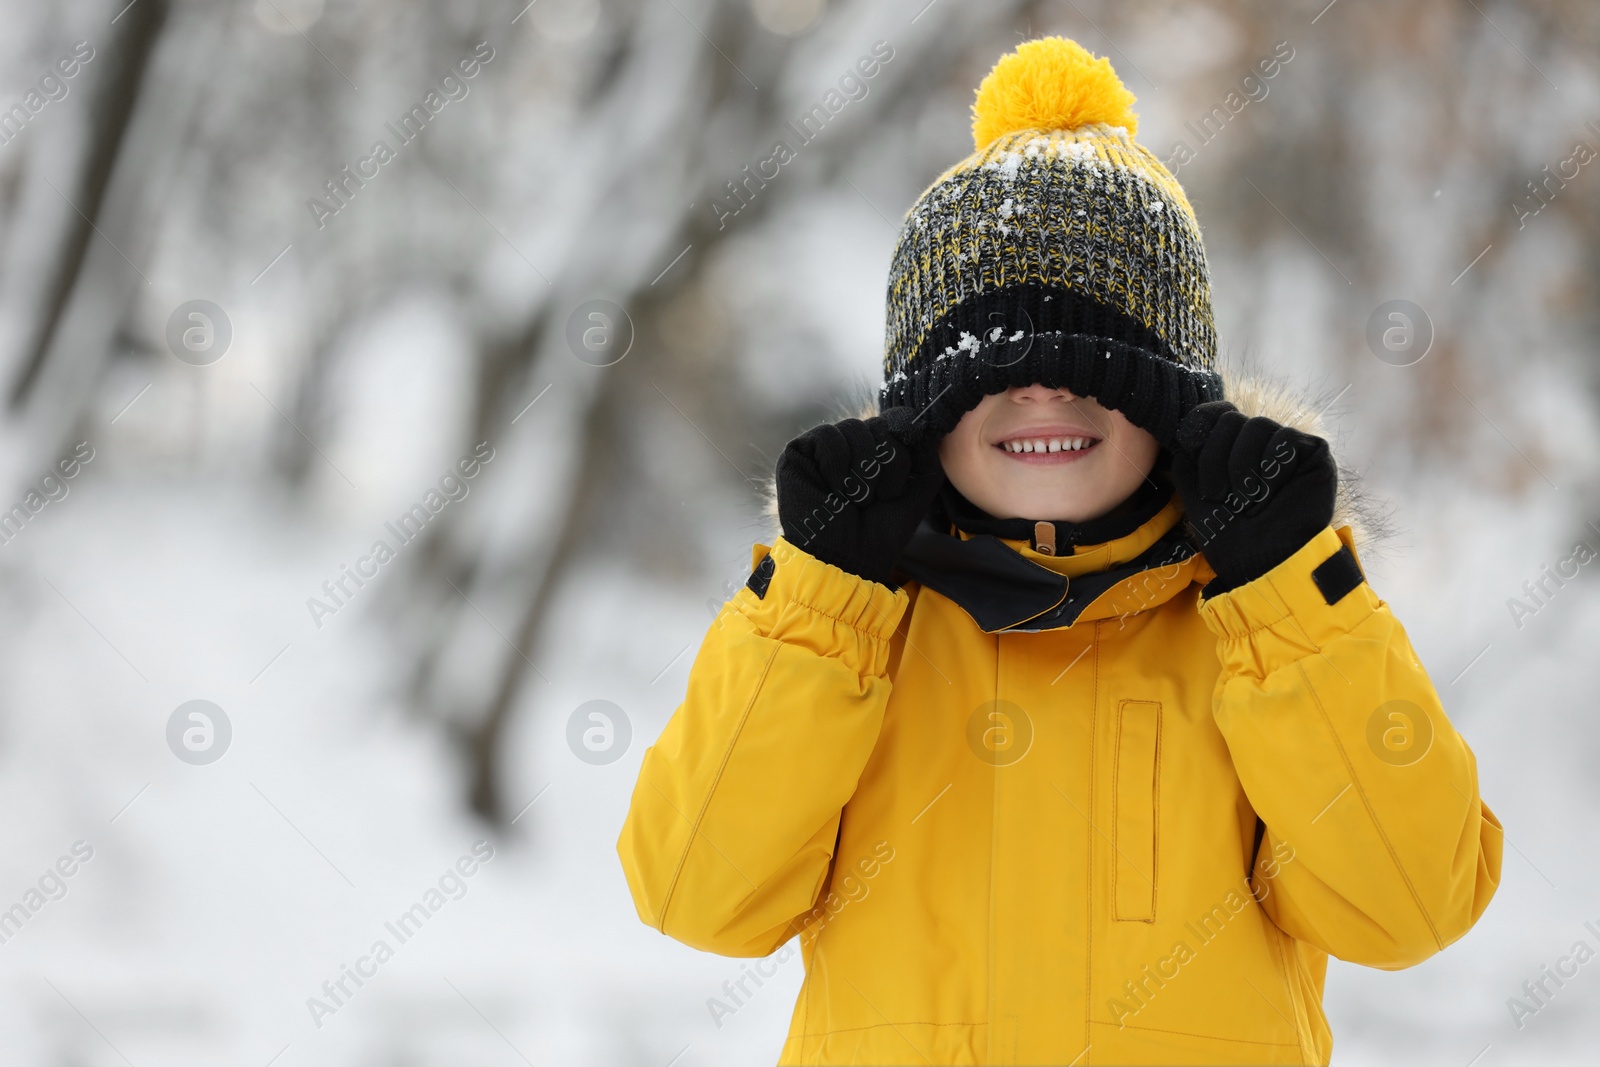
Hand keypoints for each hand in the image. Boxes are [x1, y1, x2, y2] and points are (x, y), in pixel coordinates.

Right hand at [776, 407, 945, 587]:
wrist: (848, 560)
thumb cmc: (881, 531)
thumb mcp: (918, 488)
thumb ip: (925, 451)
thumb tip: (917, 418)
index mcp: (876, 450)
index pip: (896, 420)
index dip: (903, 444)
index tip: (897, 482)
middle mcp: (850, 445)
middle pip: (877, 424)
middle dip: (885, 466)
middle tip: (874, 498)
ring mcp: (823, 448)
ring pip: (853, 427)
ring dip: (861, 470)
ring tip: (854, 498)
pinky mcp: (798, 452)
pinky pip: (826, 436)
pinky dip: (836, 465)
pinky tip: (833, 490)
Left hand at [1170, 400, 1336, 594]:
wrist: (1262, 562)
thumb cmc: (1229, 534)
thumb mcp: (1194, 493)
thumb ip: (1188, 457)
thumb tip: (1189, 426)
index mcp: (1233, 448)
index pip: (1216, 412)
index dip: (1201, 423)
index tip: (1191, 447)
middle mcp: (1260, 444)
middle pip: (1232, 418)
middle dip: (1216, 458)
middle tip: (1221, 496)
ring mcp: (1288, 447)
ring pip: (1258, 425)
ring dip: (1243, 467)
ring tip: (1247, 501)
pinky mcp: (1315, 453)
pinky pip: (1286, 440)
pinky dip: (1272, 469)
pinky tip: (1272, 495)